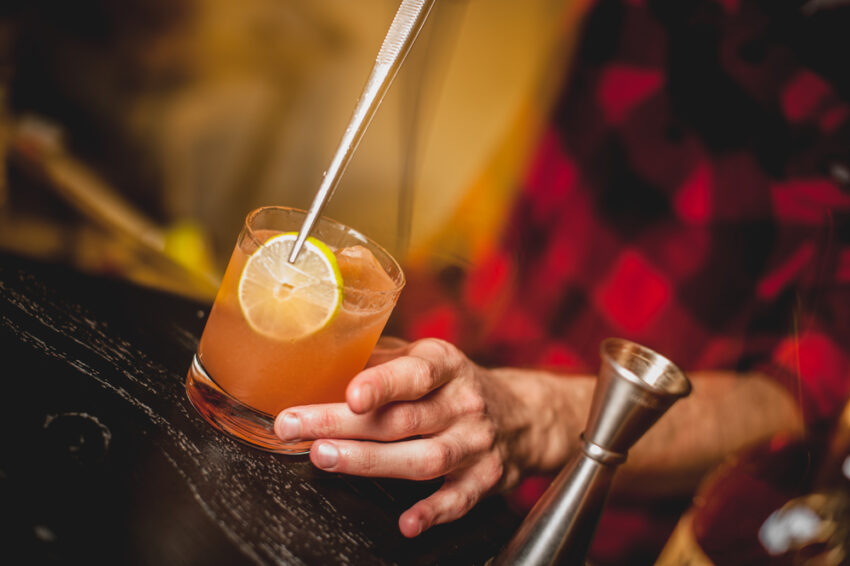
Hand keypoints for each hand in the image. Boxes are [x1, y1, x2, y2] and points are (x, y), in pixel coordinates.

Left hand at [273, 337, 535, 537]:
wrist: (521, 414)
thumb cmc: (452, 384)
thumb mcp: (423, 358)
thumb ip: (378, 359)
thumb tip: (315, 360)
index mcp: (445, 365)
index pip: (414, 374)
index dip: (382, 384)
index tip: (351, 394)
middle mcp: (462, 402)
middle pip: (403, 419)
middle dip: (345, 425)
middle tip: (296, 427)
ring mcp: (474, 443)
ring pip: (424, 458)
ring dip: (372, 462)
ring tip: (326, 459)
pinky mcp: (484, 479)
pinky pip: (459, 499)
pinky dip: (433, 512)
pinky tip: (407, 522)